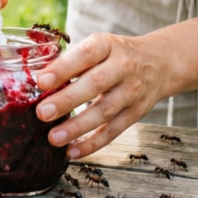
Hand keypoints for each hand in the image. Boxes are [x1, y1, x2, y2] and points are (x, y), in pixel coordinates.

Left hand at [34, 33, 175, 158]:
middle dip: (67, 100)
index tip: (41, 81)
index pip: (85, 54)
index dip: (63, 68)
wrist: (159, 63)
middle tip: (43, 113)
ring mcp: (131, 92)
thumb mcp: (99, 46)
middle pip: (95, 84)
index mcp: (107, 45)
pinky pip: (114, 131)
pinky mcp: (136, 113)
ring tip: (54, 138)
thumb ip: (73, 60)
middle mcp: (123, 67)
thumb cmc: (116, 55)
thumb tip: (38, 82)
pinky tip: (73, 152)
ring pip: (104, 111)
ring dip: (77, 127)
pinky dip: (93, 143)